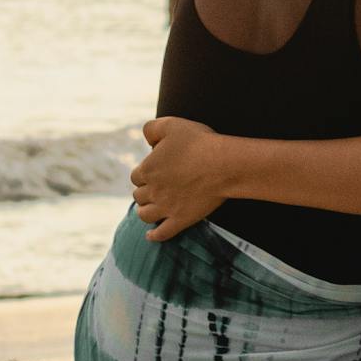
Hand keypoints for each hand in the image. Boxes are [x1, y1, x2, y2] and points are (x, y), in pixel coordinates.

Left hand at [131, 116, 237, 242]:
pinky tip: (151, 235)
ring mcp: (166, 208)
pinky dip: (154, 236)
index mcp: (148, 169)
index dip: (145, 172)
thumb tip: (146, 139)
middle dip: (145, 191)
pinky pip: (162, 233)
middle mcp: (152, 191)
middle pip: (139, 195)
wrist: (223, 164)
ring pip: (145, 215)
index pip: (136, 175)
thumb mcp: (172, 125)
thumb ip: (152, 128)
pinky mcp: (180, 220)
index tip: (157, 170)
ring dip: (145, 211)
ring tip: (150, 209)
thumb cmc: (200, 143)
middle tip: (158, 187)